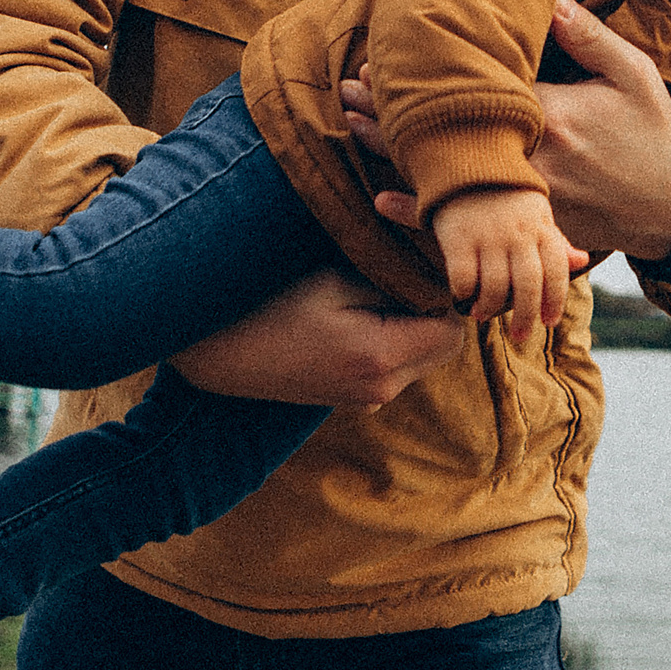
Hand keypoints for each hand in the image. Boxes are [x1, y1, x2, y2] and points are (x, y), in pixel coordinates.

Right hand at [166, 268, 465, 407]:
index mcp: (379, 357)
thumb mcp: (335, 278)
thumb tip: (434, 277)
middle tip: (400, 275)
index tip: (422, 269)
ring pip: (419, 358)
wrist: (216, 351)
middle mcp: (379, 389)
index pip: (453, 332)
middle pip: (442, 349)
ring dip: (411, 327)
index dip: (444, 297)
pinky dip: (390, 342)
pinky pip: (393, 368)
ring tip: (372, 294)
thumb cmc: (272, 302)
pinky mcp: (350, 400)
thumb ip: (393, 280)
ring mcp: (364, 400)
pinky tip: (354, 318)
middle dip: (432, 312)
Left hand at [343, 0, 670, 258]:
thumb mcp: (633, 74)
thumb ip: (588, 36)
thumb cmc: (654, 134)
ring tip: (352, 125)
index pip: (480, 85)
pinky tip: (383, 201)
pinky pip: (468, 221)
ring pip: (450, 172)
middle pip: (452, 128)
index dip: (430, 70)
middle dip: (396, 108)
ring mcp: (528, 198)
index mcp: (557, 113)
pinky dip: (423, 214)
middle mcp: (534, 158)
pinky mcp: (529, 225)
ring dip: (396, 150)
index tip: (387, 53)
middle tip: (349, 87)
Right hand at [433, 187, 576, 341]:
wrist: (468, 161)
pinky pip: (464, 277)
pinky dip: (464, 293)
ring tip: (484, 314)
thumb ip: (556, 240)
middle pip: (528, 286)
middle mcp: (518, 235)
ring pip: (495, 286)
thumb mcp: (538, 211)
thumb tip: (582, 261)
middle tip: (521, 336)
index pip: (556, 272)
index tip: (549, 321)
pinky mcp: (458, 238)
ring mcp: (488, 237)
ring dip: (491, 307)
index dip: (555, 301)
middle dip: (527, 317)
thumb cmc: (507, 194)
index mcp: (541, 228)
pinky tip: (464, 296)